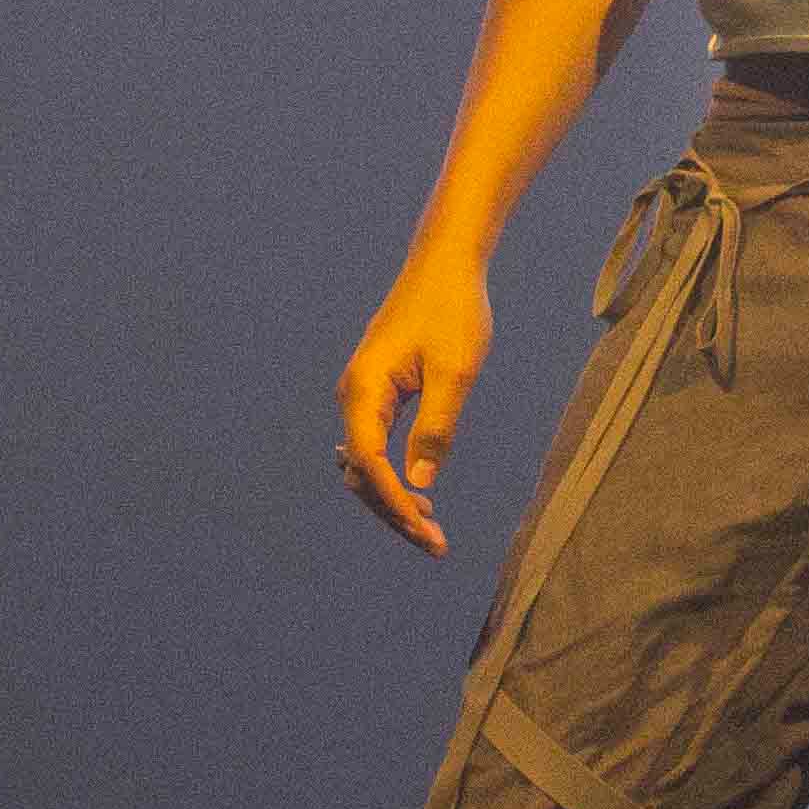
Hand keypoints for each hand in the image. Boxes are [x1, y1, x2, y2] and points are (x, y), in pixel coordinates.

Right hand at [331, 245, 495, 554]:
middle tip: (434, 544)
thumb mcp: (455, 372)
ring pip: (366, 464)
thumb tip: (419, 484)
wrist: (445, 264)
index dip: (393, 503)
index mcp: (364, 390)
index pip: (369, 464)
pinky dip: (392, 475)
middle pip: (361, 473)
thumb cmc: (453, 311)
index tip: (424, 530)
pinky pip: (375, 446)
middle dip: (393, 511)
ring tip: (429, 527)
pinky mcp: (377, 392)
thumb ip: (436, 428)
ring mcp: (362, 395)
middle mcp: (354, 395)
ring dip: (392, 498)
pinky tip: (414, 495)